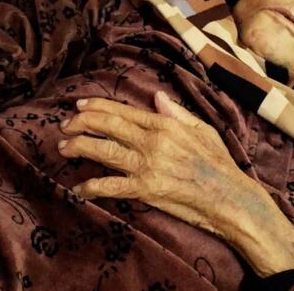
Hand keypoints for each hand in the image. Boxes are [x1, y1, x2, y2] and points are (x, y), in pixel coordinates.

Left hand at [58, 92, 293, 276]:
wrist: (230, 197)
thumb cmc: (220, 164)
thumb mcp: (202, 130)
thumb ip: (176, 113)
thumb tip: (156, 97)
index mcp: (164, 125)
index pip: (122, 111)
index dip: (97, 107)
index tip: (79, 106)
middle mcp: (151, 141)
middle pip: (107, 126)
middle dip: (80, 123)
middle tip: (63, 125)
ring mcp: (146, 165)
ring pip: (103, 150)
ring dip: (78, 147)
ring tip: (63, 147)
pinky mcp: (145, 189)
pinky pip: (111, 186)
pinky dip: (91, 186)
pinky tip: (78, 188)